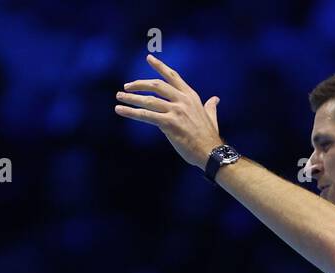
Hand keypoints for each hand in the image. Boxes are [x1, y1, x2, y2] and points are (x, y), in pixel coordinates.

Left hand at [115, 54, 221, 169]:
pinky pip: (146, 116)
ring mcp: (176, 111)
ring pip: (149, 100)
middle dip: (140, 84)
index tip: (148, 58)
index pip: (172, 76)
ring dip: (131, 98)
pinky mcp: (169, 124)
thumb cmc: (209, 137)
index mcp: (191, 96)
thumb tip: (215, 99)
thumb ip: (210, 106)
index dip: (160, 66)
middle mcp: (182, 100)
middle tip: (126, 86)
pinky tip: (120, 110)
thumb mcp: (211, 117)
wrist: (211, 152)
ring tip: (119, 97)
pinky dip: (131, 112)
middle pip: (156, 85)